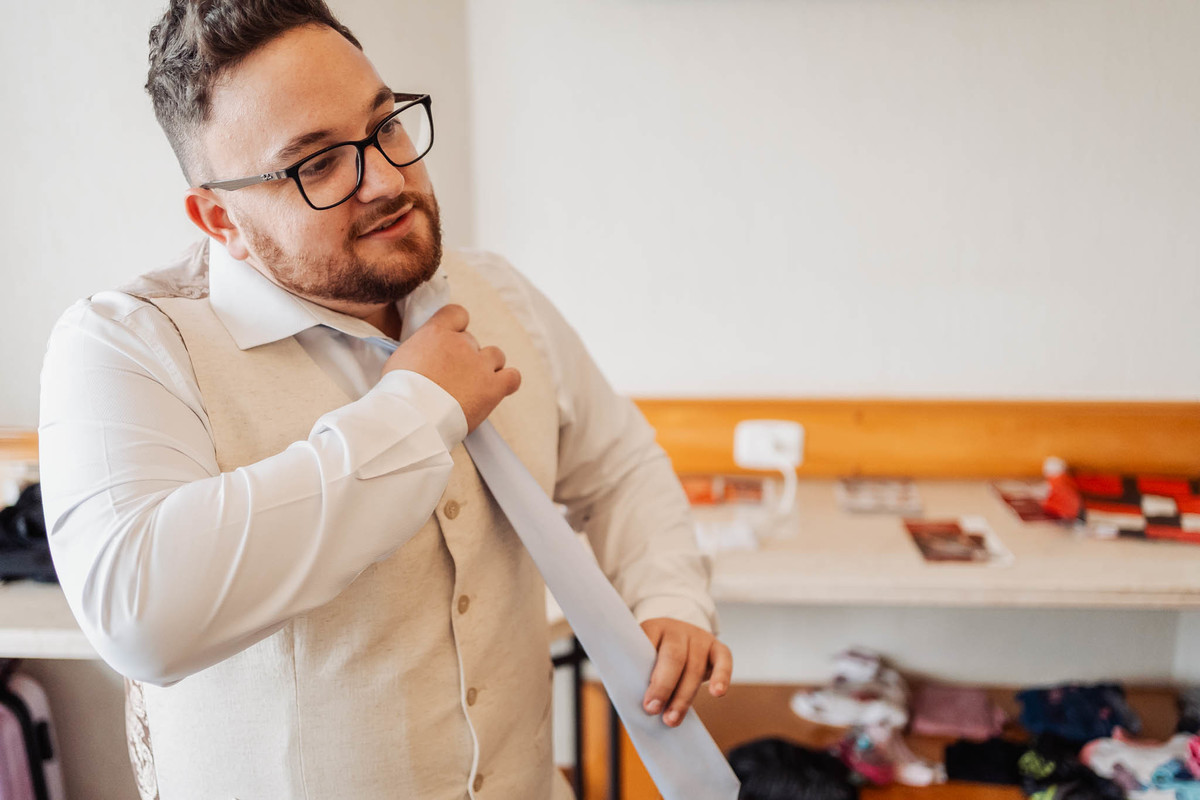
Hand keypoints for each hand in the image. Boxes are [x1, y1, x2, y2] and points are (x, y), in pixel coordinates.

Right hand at [381, 304, 520, 431]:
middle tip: (450, 378)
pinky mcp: (493, 388)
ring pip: (495, 355)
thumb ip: (418, 350)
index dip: (456, 327)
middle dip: (464, 357)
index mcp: (436, 333)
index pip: (457, 314)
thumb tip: (423, 356)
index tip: (449, 342)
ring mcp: (480, 365)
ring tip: (473, 386)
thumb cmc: (398, 393)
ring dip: (487, 367)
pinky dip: (507, 382)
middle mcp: (461, 343)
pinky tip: (496, 389)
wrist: (413, 417)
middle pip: (471, 341)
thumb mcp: (399, 359)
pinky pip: (512, 377)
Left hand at [640, 618, 731, 727]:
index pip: (648, 645)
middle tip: (654, 710)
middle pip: (673, 658)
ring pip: (694, 667)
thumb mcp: (641, 656)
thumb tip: (630, 704)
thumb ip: (635, 673)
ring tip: (672, 719)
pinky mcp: (717, 647)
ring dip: (684, 697)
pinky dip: (722, 677)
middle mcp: (677, 630)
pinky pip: (723, 661)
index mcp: (653, 628)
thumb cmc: (655, 655)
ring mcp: (699, 637)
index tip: (644, 701)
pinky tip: (718, 693)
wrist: (679, 637)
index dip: (644, 673)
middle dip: (663, 687)